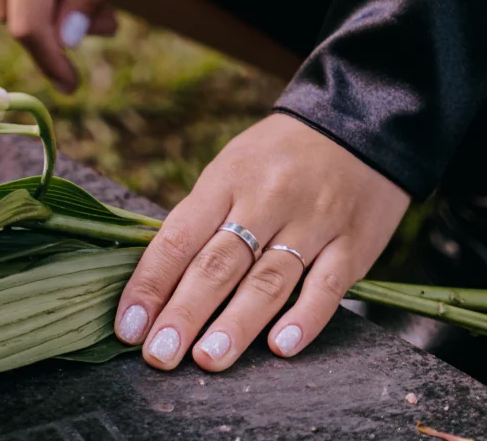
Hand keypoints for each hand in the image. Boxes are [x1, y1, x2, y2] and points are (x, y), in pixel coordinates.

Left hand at [114, 114, 410, 370]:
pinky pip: (328, 285)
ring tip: (207, 359)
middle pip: (218, 264)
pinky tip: (281, 348)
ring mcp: (313, 222)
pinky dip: (304, 318)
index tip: (128, 325)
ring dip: (236, 324)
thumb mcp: (230, 169)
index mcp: (225, 181)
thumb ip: (201, 220)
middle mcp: (266, 200)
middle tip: (158, 355)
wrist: (359, 126)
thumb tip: (157, 282)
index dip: (151, 283)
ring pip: (269, 279)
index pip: (179, 237)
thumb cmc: (277, 157)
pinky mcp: (355, 242)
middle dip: (184, 313)